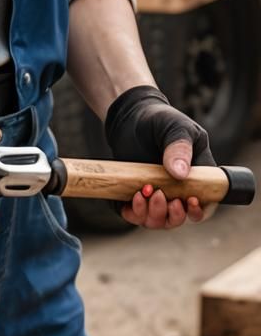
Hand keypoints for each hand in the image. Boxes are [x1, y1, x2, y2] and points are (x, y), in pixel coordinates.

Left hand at [105, 85, 214, 229]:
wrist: (130, 115)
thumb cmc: (160, 119)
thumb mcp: (174, 127)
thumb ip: (180, 148)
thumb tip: (181, 174)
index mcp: (197, 177)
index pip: (205, 205)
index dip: (198, 211)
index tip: (188, 200)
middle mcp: (178, 191)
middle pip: (180, 218)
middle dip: (172, 214)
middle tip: (160, 194)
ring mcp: (157, 194)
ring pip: (159, 220)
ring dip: (152, 214)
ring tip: (144, 191)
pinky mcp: (136, 195)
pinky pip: (136, 215)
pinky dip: (134, 213)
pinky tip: (133, 197)